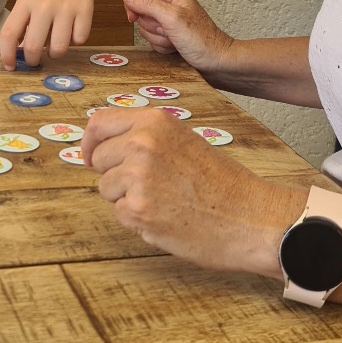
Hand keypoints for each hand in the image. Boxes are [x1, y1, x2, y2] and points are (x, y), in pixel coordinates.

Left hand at [0, 0, 94, 68]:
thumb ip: (22, 21)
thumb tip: (18, 52)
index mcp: (25, 2)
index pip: (9, 34)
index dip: (7, 55)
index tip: (10, 66)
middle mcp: (44, 6)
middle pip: (33, 47)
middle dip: (32, 61)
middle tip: (35, 59)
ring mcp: (66, 8)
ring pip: (58, 48)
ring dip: (55, 53)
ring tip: (54, 45)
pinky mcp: (85, 10)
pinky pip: (79, 40)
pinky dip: (75, 41)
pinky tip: (71, 30)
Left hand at [82, 108, 290, 275]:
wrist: (252, 217)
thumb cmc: (223, 183)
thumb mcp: (184, 140)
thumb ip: (146, 137)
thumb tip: (104, 144)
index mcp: (154, 121)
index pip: (98, 122)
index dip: (89, 142)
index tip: (89, 155)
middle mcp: (142, 144)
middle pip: (98, 159)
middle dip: (115, 175)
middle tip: (150, 186)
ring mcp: (138, 177)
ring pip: (106, 189)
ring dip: (126, 199)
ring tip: (164, 201)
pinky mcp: (138, 210)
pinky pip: (119, 214)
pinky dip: (137, 221)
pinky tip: (167, 218)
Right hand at [123, 0, 232, 75]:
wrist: (217, 62)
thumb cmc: (203, 40)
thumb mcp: (172, 18)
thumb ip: (148, 4)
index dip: (133, 3)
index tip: (133, 17)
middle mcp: (170, 5)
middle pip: (141, 11)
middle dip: (151, 26)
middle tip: (168, 30)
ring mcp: (169, 22)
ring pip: (146, 28)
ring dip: (158, 38)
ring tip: (174, 40)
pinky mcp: (169, 36)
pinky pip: (152, 41)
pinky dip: (161, 46)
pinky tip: (175, 47)